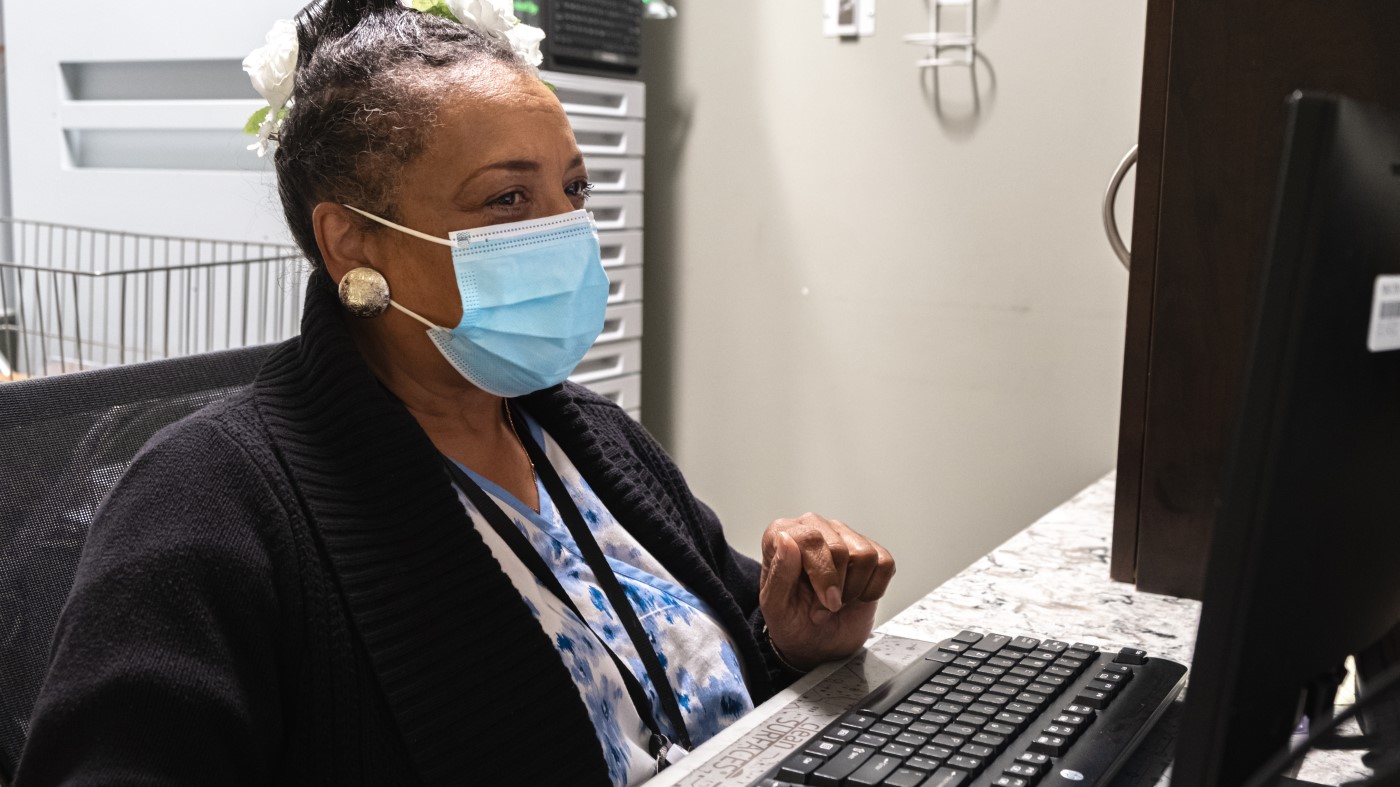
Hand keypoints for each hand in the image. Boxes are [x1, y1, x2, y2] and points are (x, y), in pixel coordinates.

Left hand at [758, 513, 894, 669]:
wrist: (815, 642)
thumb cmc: (791, 621)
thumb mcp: (776, 607)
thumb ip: (779, 573)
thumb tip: (786, 541)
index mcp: (783, 535)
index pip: (810, 538)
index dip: (822, 574)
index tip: (826, 601)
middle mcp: (814, 528)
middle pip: (839, 549)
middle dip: (836, 587)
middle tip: (825, 608)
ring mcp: (843, 537)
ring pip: (865, 555)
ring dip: (854, 588)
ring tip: (837, 602)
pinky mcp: (870, 552)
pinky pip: (885, 563)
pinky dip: (873, 589)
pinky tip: (856, 596)